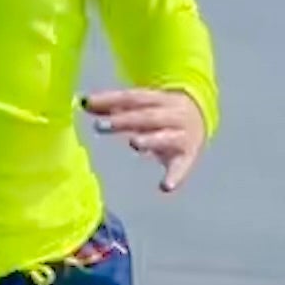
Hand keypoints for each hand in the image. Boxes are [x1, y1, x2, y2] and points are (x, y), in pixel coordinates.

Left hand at [85, 87, 207, 192]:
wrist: (202, 118)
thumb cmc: (160, 112)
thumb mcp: (141, 105)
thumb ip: (113, 105)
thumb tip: (83, 102)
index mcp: (160, 98)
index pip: (134, 97)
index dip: (110, 100)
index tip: (87, 103)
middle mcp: (174, 114)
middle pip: (148, 116)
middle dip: (124, 120)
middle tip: (100, 126)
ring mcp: (183, 135)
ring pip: (166, 137)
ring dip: (150, 140)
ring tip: (134, 143)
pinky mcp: (187, 157)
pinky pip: (182, 167)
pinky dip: (175, 177)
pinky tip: (165, 187)